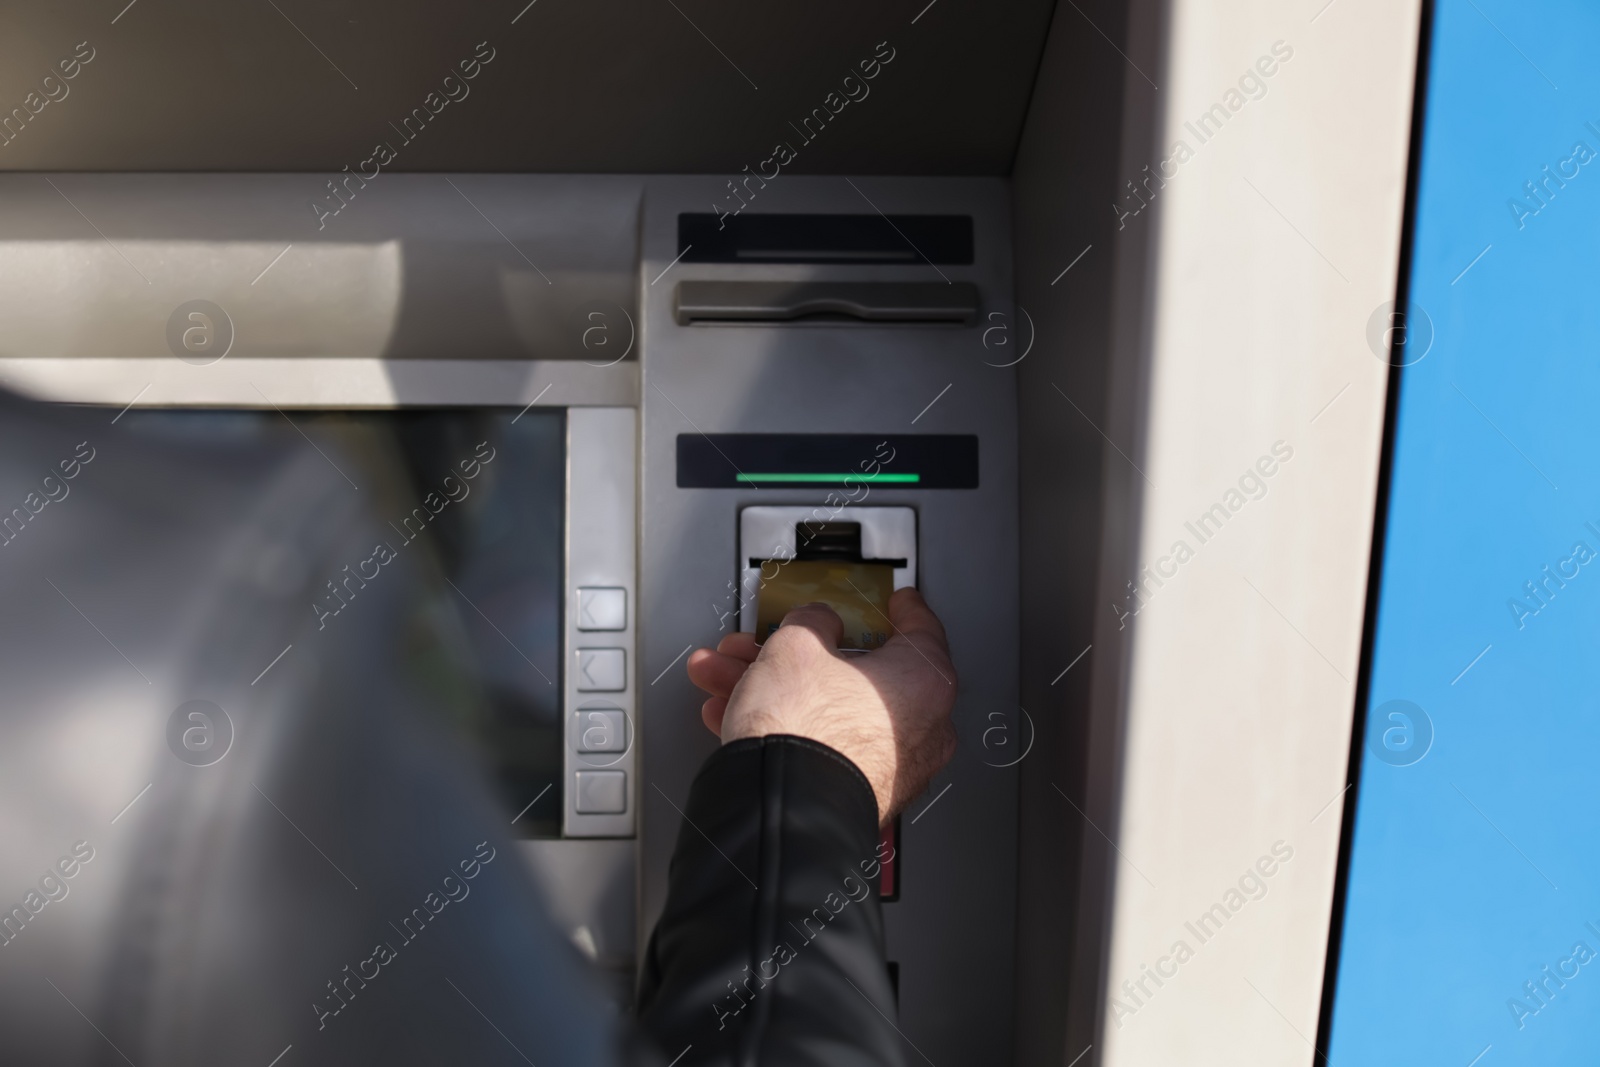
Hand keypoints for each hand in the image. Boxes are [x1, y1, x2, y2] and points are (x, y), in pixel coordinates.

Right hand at [686, 587, 957, 824]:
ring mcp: (891, 767)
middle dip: (796, 654)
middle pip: (854, 673)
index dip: (901, 609)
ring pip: (828, 709)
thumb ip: (812, 622)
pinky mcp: (859, 794)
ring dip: (775, 688)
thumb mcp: (796, 645)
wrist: (784, 812)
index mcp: (925, 682)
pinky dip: (786, 726)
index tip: (897, 602)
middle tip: (768, 641)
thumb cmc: (806, 731)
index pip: (921, 630)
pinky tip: (736, 714)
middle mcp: (921, 728)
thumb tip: (815, 626)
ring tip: (727, 676)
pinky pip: (823, 745)